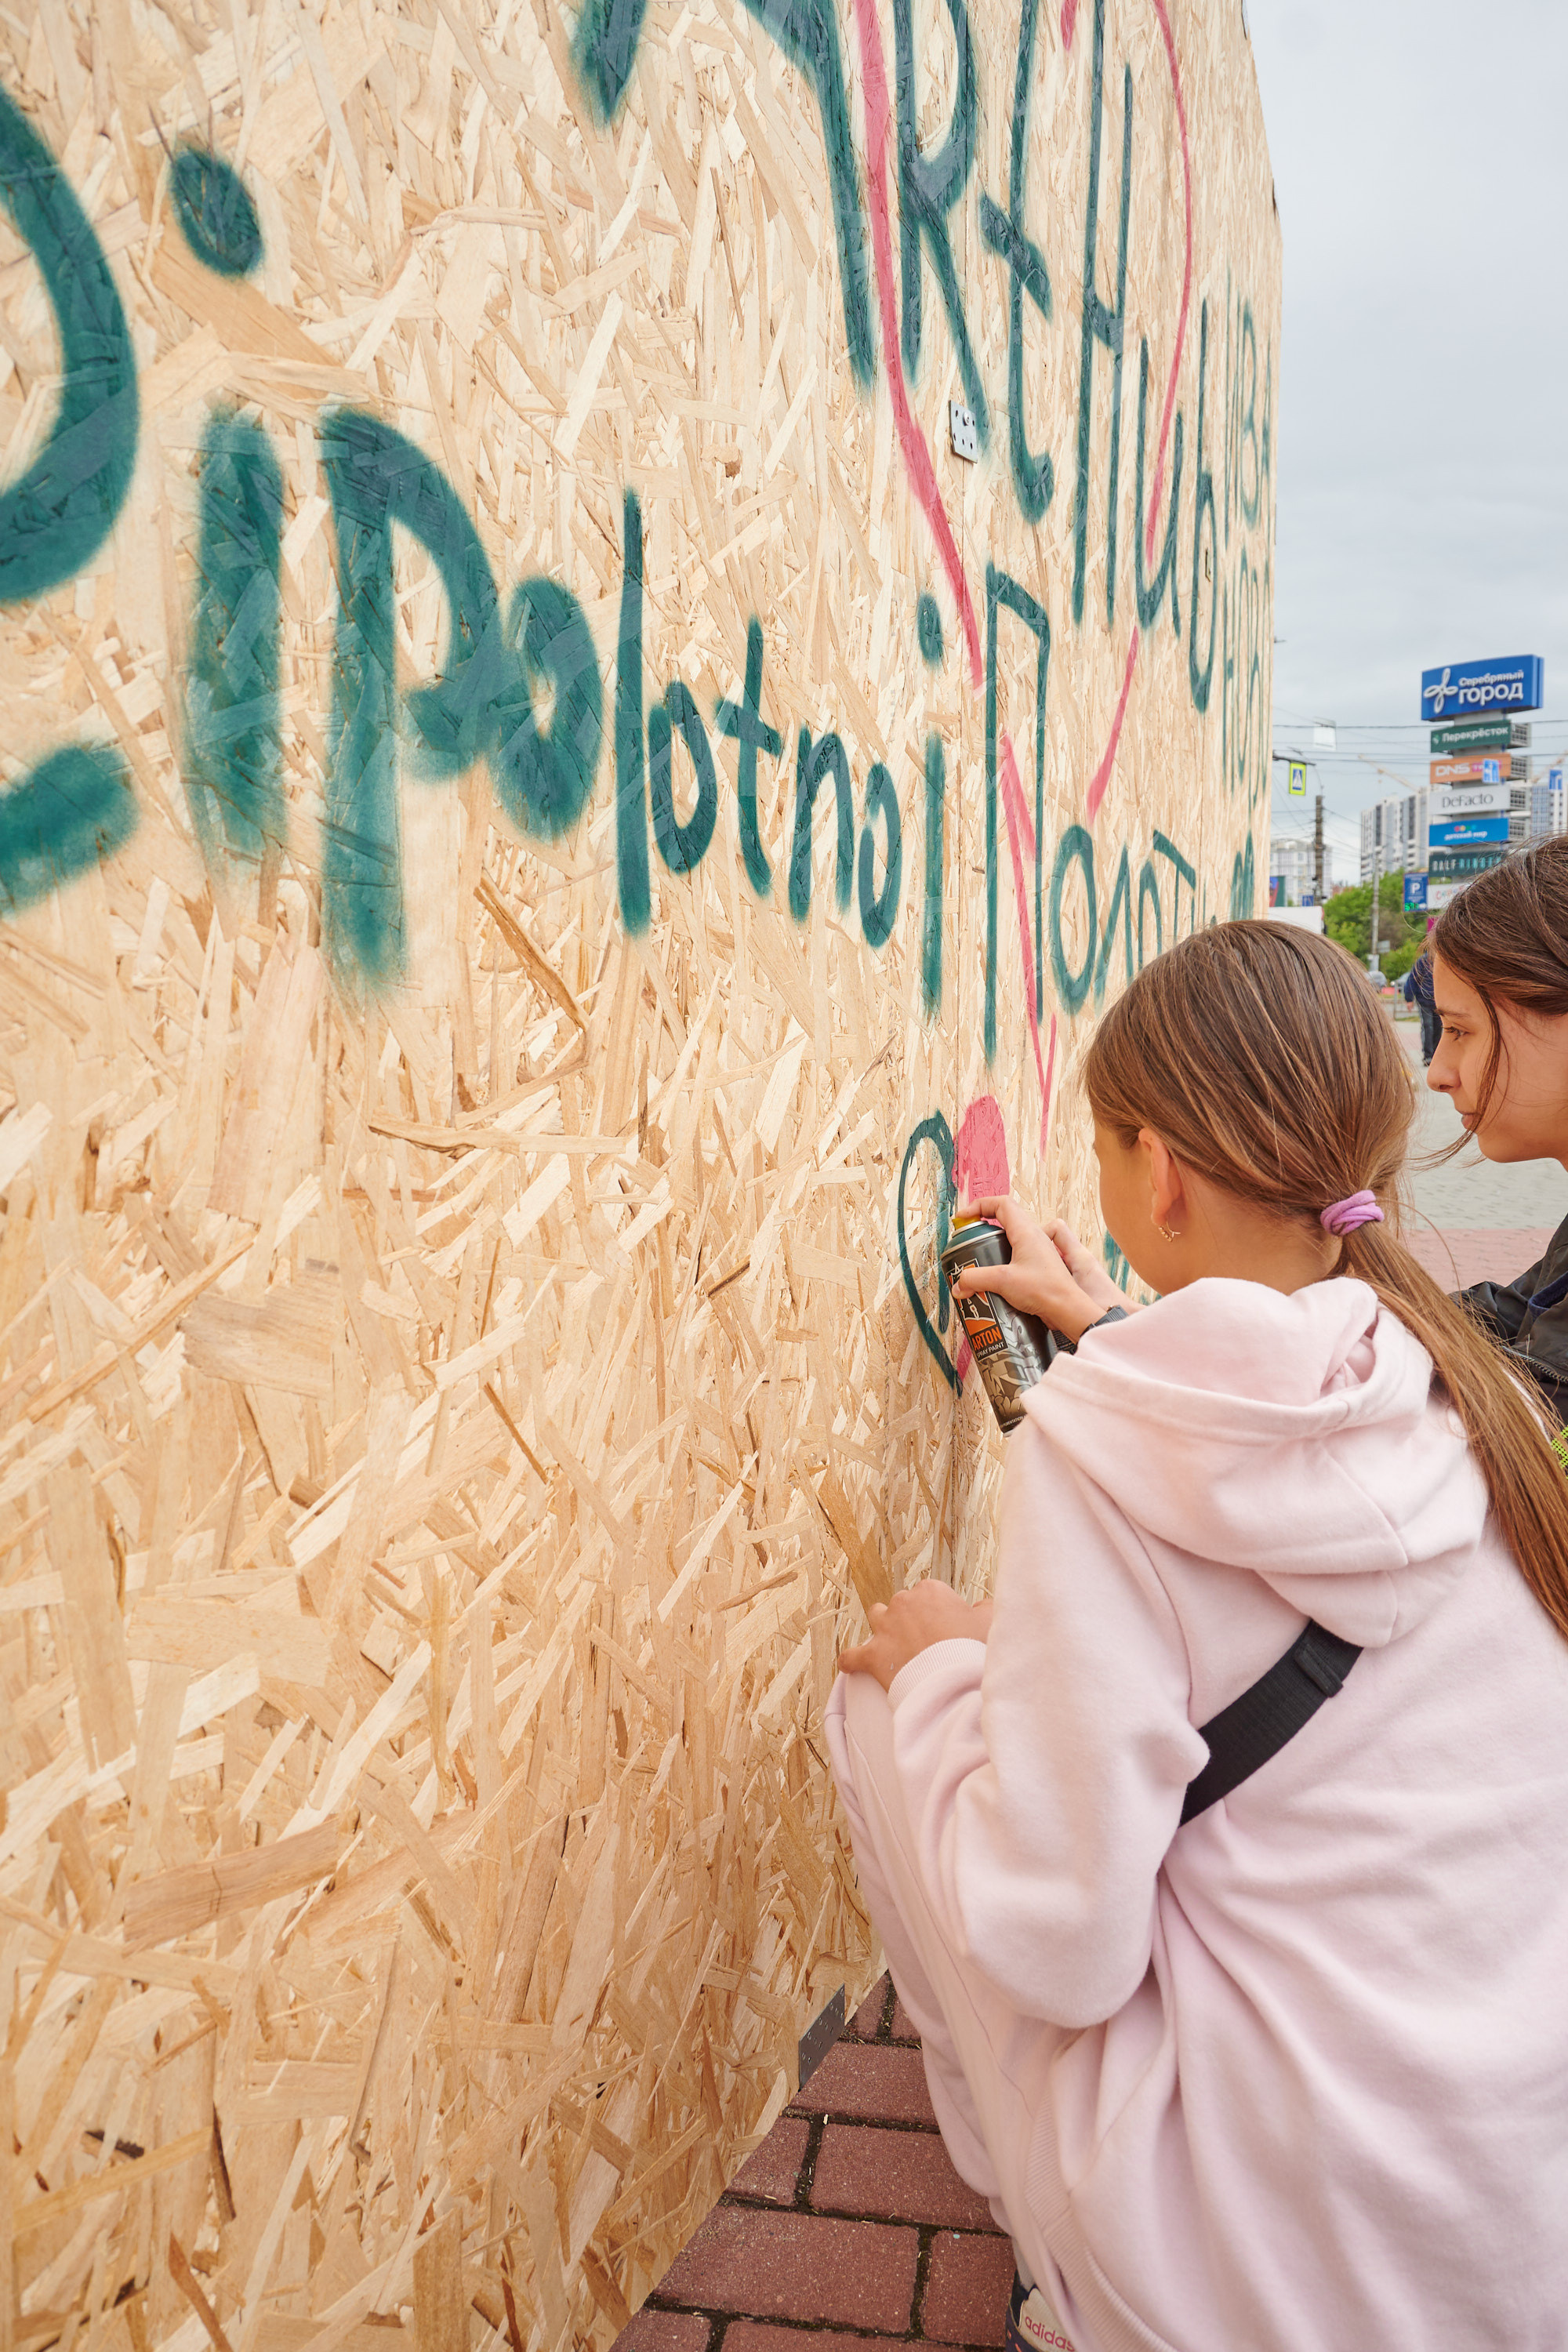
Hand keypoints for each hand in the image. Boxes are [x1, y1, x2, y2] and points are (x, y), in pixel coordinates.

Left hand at [839, 1581, 988, 1691]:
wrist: (953, 1681)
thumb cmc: (972, 1650)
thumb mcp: (989, 1622)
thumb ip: (985, 1608)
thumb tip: (980, 1607)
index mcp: (930, 1591)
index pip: (929, 1594)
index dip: (938, 1611)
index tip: (946, 1628)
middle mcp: (903, 1603)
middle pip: (903, 1604)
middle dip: (911, 1619)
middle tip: (926, 1641)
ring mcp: (885, 1628)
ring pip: (876, 1617)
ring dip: (883, 1629)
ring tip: (895, 1645)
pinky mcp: (872, 1655)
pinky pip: (852, 1656)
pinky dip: (852, 1661)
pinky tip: (852, 1665)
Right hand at [948, 1197, 1115, 1344]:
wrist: (1067, 1309)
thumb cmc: (1044, 1289)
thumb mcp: (1003, 1281)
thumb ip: (976, 1279)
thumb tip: (959, 1283)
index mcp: (1026, 1231)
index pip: (1001, 1204)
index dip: (980, 1205)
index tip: (964, 1218)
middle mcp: (1033, 1237)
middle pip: (1005, 1219)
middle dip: (983, 1227)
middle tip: (969, 1240)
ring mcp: (1038, 1251)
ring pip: (1011, 1238)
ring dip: (993, 1245)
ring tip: (979, 1262)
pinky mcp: (1039, 1266)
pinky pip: (1017, 1255)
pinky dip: (1002, 1261)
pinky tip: (995, 1279)